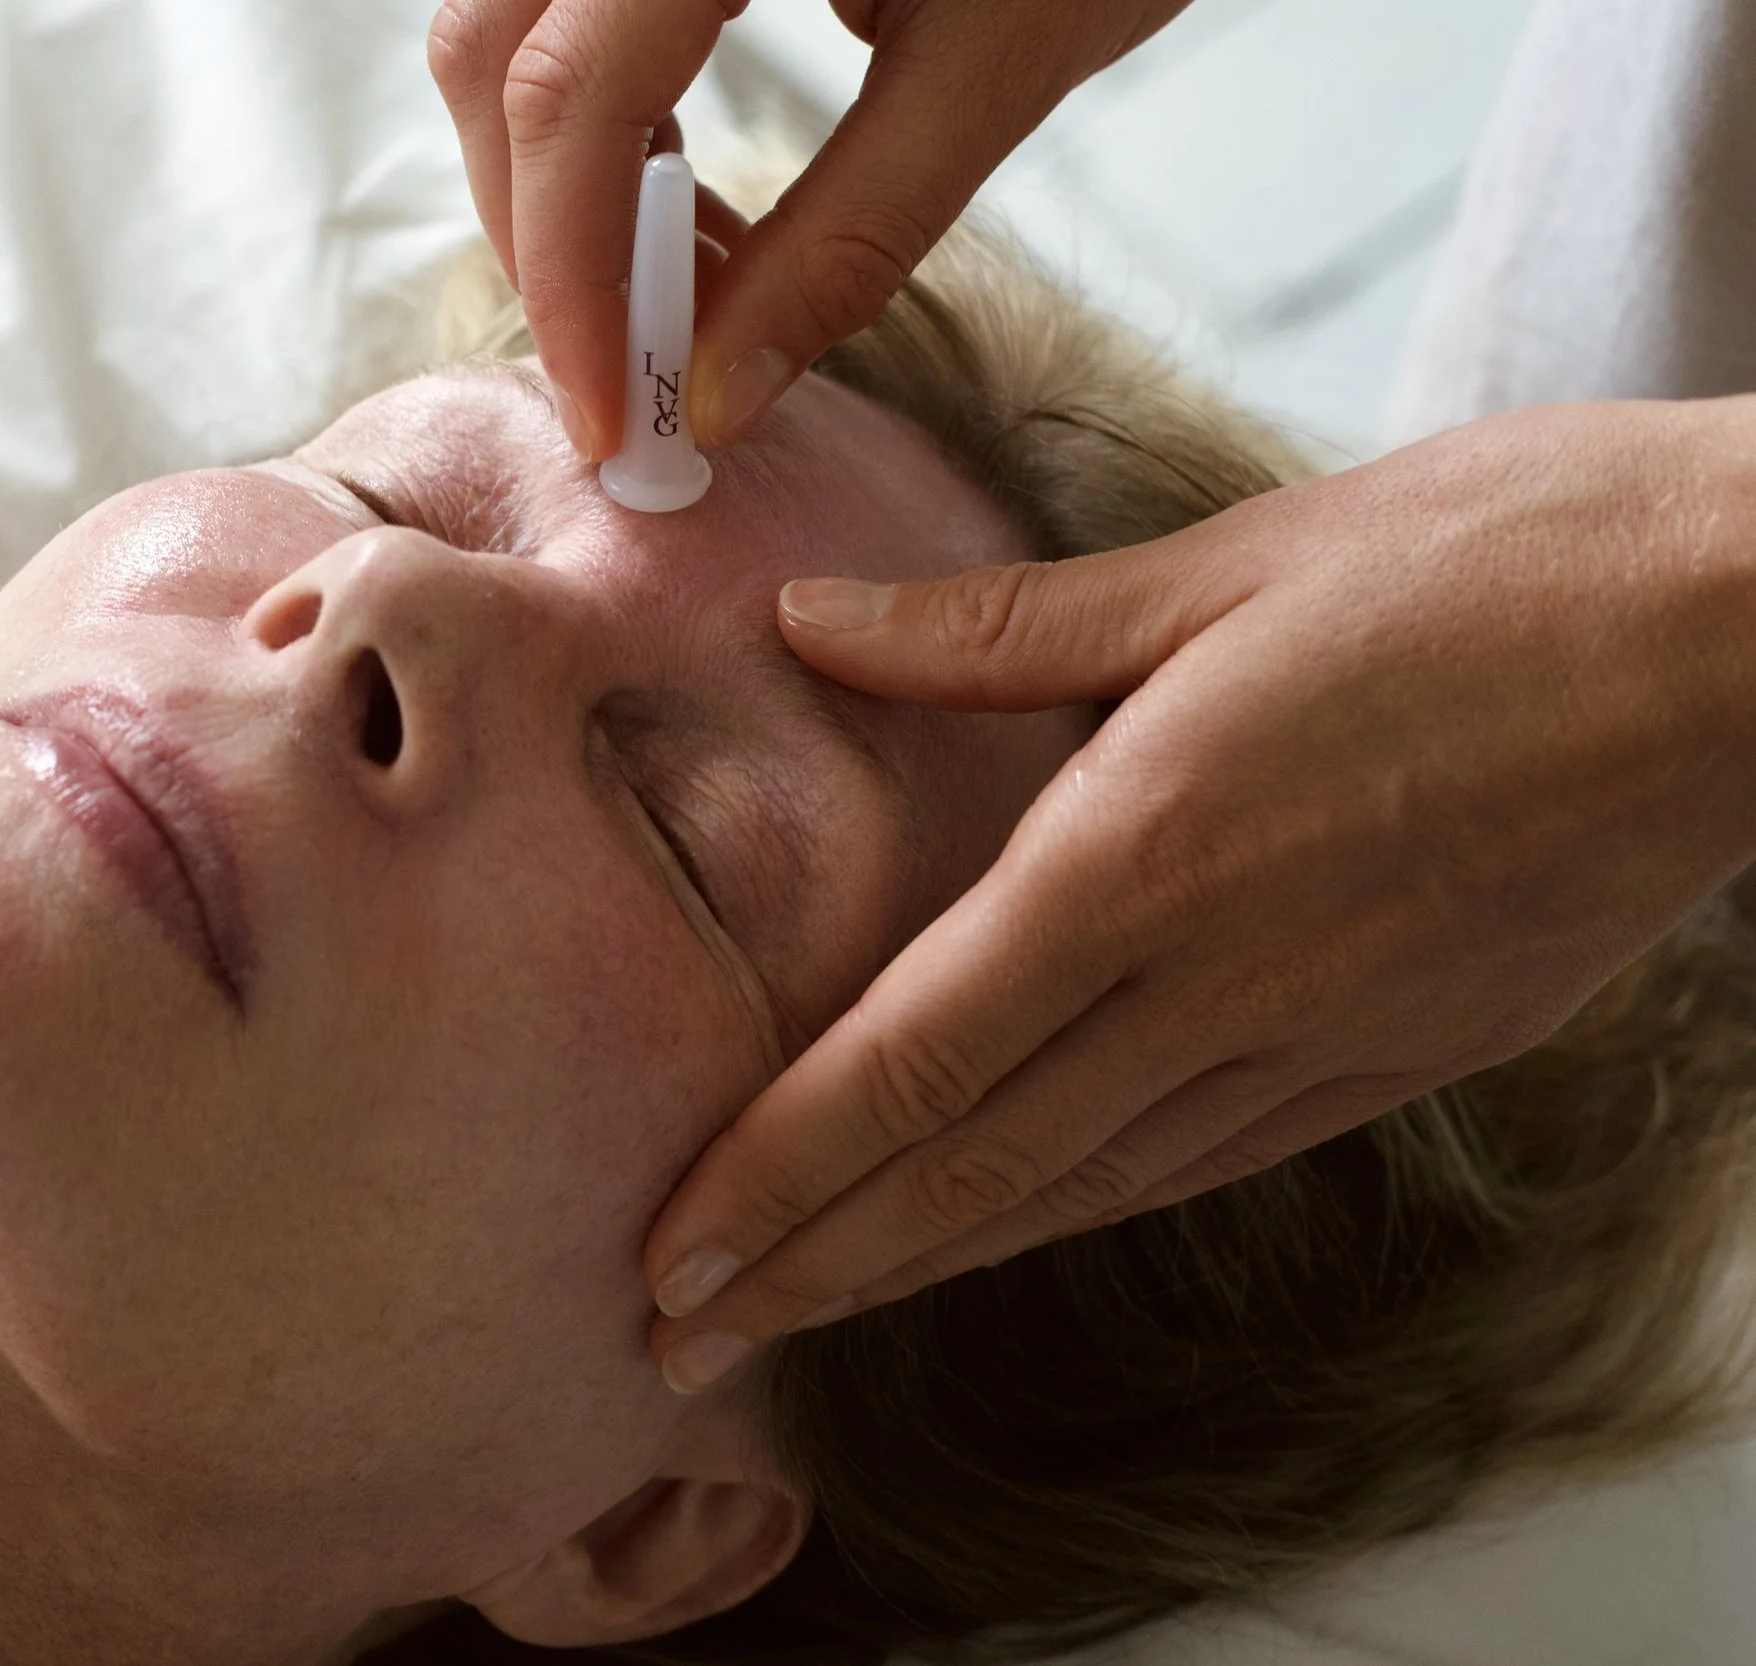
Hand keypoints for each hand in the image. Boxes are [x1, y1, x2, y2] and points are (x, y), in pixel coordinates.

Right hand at [425, 0, 1192, 459]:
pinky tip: (681, 195)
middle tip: (635, 372)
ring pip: (504, 34)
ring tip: (683, 284)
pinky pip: (562, 9)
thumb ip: (850, 237)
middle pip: (497, 61)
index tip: (609, 414)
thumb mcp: (995, 66)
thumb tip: (720, 396)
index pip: (571, 96)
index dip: (569, 275)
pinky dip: (597, 119)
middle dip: (547, 240)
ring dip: (563, 183)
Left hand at [641, 398, 1755, 1393]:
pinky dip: (1073, 1214)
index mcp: (1147, 856)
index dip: (778, 1173)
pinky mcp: (1399, 1054)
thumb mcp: (1225, 567)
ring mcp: (1317, 1038)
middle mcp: (1217, 984)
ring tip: (805, 1312)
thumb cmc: (1502, 564)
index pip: (915, 1060)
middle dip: (812, 1265)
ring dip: (924, 1264)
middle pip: (974, 1169)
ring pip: (1079, 1189)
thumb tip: (810, 623)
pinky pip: (1196, 1160)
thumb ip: (995, 631)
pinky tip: (1010, 1231)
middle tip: (679, 1343)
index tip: (673, 1254)